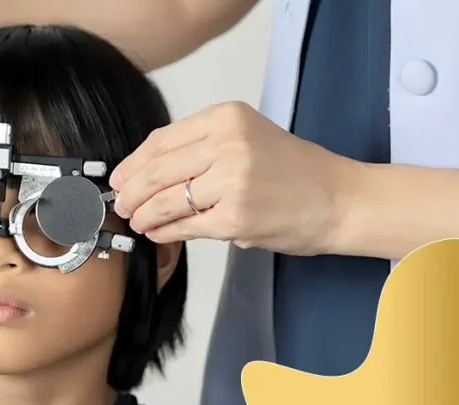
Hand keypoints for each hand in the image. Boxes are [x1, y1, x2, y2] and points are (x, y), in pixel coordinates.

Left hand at [108, 101, 357, 255]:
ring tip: (136, 220)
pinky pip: (184, 226)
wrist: (339, 199)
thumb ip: (201, 147)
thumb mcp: (247, 138)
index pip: (161, 140)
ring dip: (143, 214)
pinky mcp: (235, 217)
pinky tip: (157, 233)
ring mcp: (231, 181)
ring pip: (165, 200)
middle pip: (157, 169)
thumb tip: (144, 170)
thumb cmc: (294, 172)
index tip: (118, 177)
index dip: (132, 163)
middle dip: (130, 191)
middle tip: (120, 204)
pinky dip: (164, 232)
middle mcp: (228, 144)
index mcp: (227, 117)